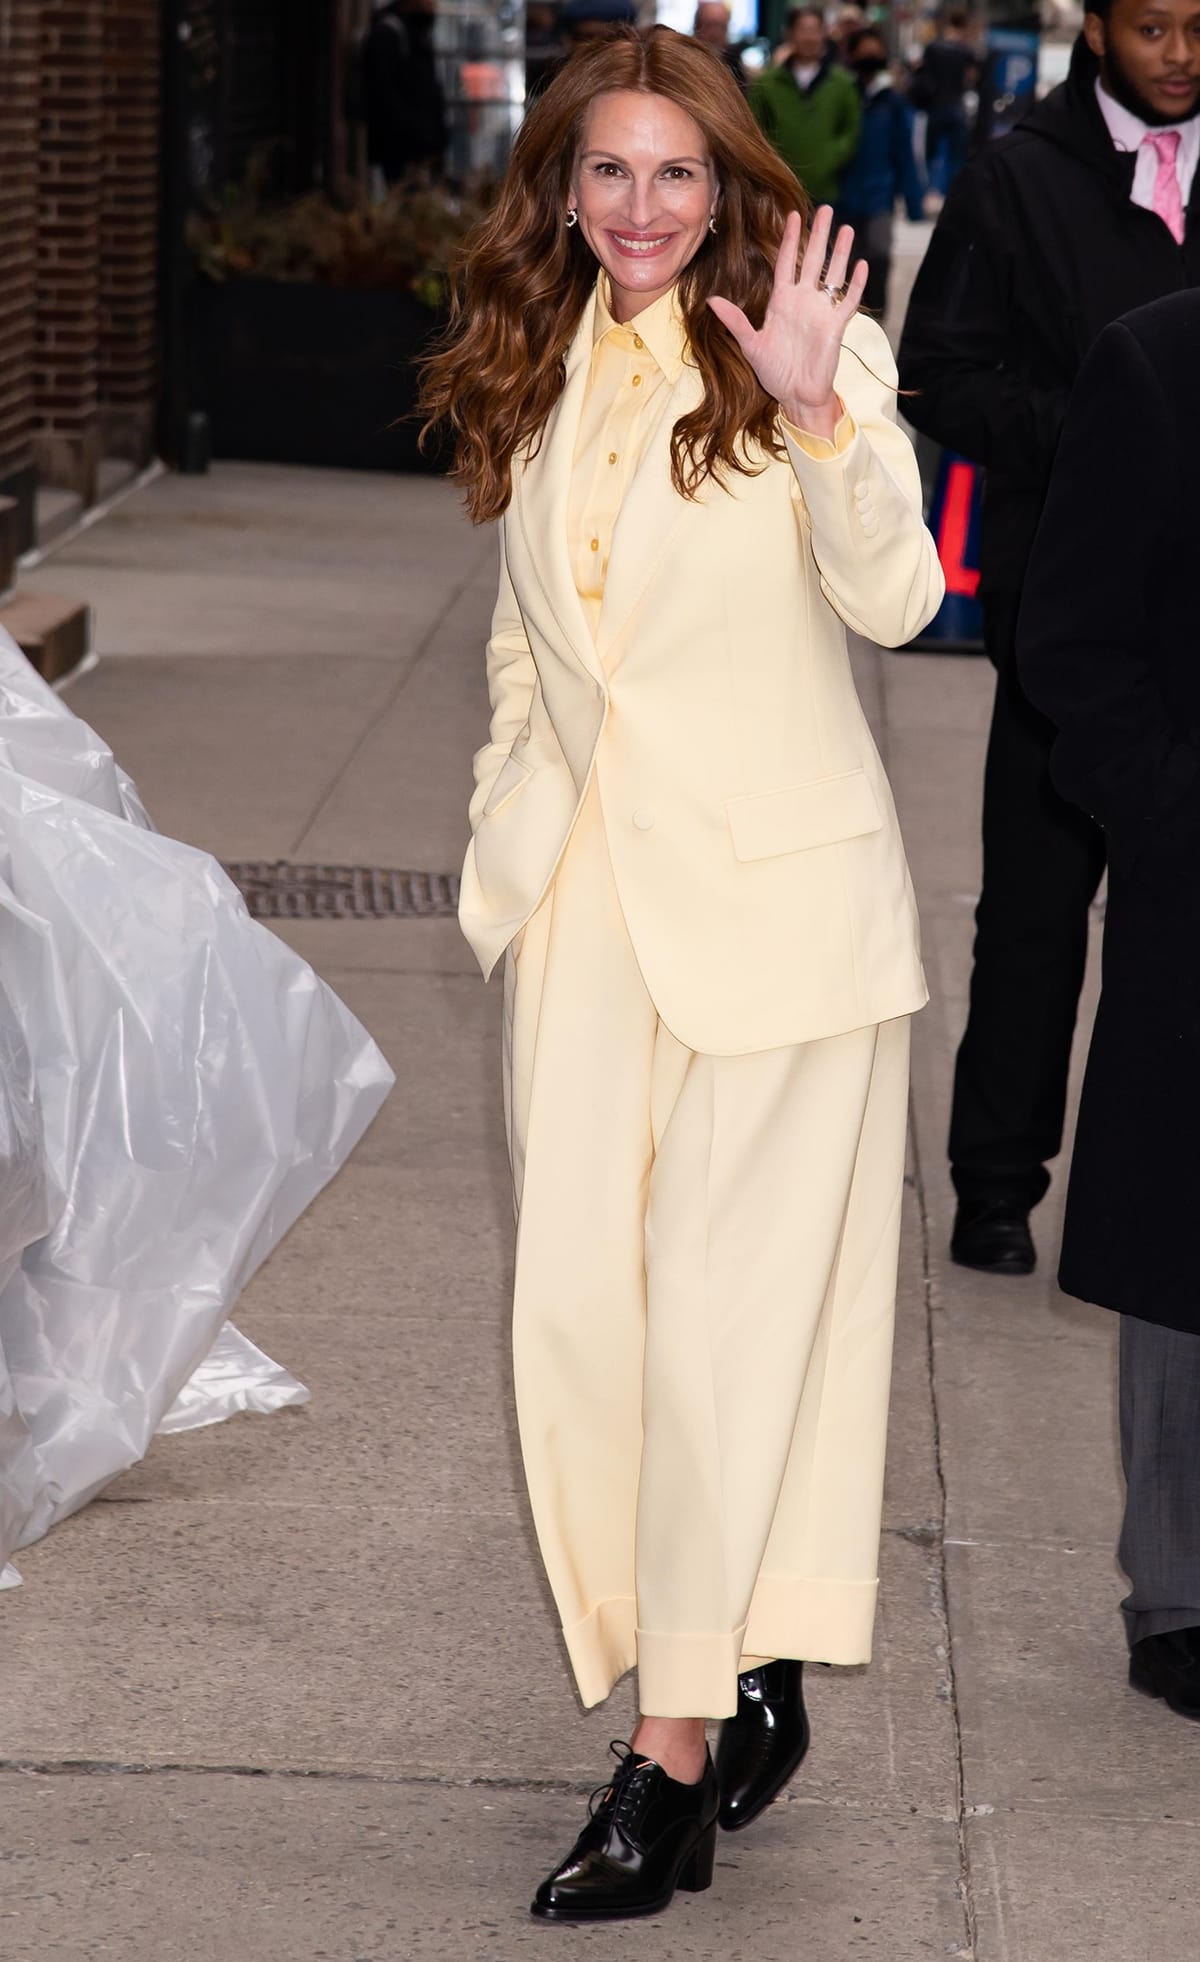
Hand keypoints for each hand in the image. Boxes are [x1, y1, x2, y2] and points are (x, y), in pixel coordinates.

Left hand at [708, 206, 867, 439]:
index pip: (786, 263)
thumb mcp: (751, 345)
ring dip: (840, 252)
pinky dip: (855, 285)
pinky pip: (848, 301)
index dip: (789, 239)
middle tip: (826, 209)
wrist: (796, 395)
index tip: (791, 214)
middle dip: (818, 235)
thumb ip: (735, 321)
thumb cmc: (774, 373)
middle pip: (812, 261)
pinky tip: (860, 265)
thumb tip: (711, 300)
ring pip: (833, 275)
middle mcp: (803, 301)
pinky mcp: (836, 326)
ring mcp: (821, 312)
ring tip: (846, 228)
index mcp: (782, 302)